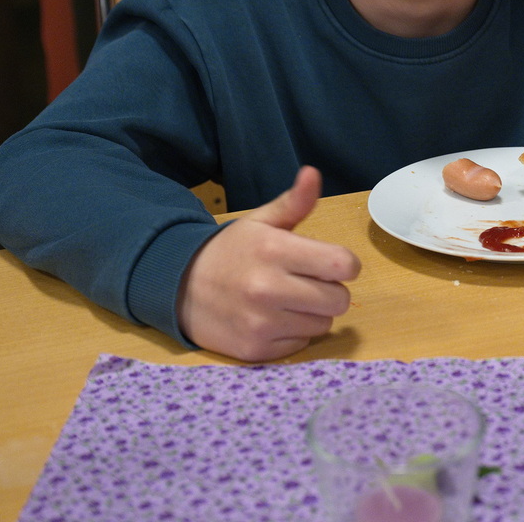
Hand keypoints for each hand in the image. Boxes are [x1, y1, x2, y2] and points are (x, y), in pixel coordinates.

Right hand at [177, 166, 360, 361]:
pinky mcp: (255, 350)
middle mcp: (268, 288)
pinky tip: (272, 319)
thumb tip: (312, 173)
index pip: (343, 265)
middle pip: (340, 300)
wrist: (178, 287)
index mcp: (274, 250)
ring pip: (323, 325)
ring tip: (287, 300)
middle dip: (330, 290)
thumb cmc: (230, 252)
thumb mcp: (260, 222)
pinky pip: (301, 345)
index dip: (345, 264)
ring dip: (312, 314)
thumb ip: (293, 202)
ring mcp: (261, 323)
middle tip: (307, 282)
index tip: (330, 263)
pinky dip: (293, 334)